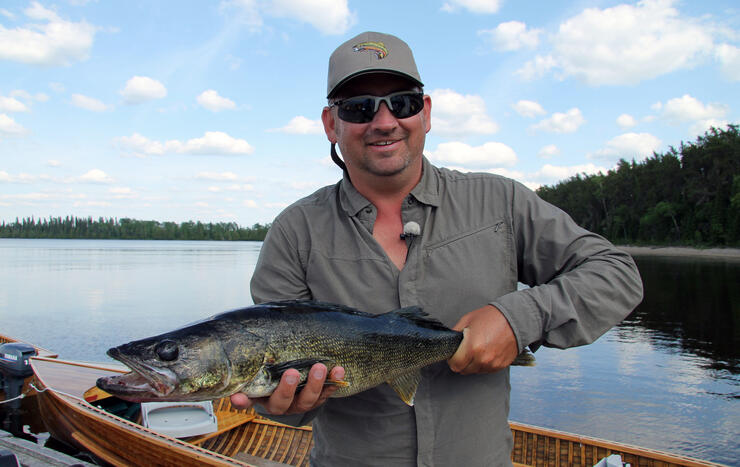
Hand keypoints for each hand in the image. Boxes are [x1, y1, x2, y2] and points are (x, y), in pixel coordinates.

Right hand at [230, 363, 344, 414]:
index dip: (243, 401)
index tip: (238, 397)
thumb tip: (237, 375)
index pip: (249, 401)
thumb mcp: (261, 372)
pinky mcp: (318, 398)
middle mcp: (281, 404)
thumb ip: (250, 372)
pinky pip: (327, 392)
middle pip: (282, 402)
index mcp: (262, 397)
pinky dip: (334, 382)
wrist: (296, 382)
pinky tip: (339, 370)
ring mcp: (300, 403)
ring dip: (314, 384)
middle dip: (287, 389)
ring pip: (307, 399)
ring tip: (320, 368)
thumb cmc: (272, 373)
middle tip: (291, 373)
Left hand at [448, 305, 518, 373]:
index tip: (454, 354)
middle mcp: (482, 359)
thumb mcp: (468, 320)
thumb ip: (455, 333)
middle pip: (463, 371)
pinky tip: (486, 352)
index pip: (455, 365)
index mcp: (472, 347)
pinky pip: (486, 370)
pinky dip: (483, 364)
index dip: (452, 359)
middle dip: (461, 362)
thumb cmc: (491, 317)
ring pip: (474, 371)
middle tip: (464, 351)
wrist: (514, 319)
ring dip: (472, 364)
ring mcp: (492, 364)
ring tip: (477, 349)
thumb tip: (449, 342)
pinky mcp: (500, 366)